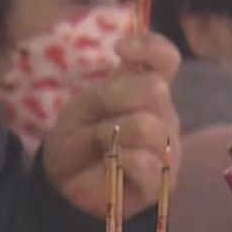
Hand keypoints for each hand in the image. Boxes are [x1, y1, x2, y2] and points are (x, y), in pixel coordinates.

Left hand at [41, 32, 182, 217]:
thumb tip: (134, 68)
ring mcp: (168, 149)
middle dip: (117, 103)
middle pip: (156, 90)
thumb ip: (114, 89)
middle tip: (100, 124)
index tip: (119, 50)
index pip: (167, 58)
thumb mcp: (86, 106)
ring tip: (104, 149)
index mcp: (147, 91)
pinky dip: (122, 162)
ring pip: (149, 127)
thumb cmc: (77, 139)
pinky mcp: (162, 181)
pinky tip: (113, 166)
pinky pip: (147, 162)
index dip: (149, 47)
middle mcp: (165, 115)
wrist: (63, 183)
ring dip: (113, 137)